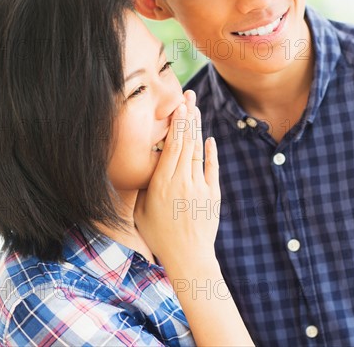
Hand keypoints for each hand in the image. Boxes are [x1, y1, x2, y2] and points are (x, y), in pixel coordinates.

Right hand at [134, 90, 219, 268]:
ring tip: (196, 109)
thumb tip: (139, 165)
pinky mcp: (213, 194)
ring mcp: (199, 187)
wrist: (189, 258)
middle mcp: (181, 181)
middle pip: (185, 142)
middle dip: (187, 116)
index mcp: (161, 183)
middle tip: (188, 96)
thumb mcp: (140, 212)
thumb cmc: (160, 237)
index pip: (171, 146)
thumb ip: (141, 187)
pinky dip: (211, 152)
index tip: (177, 106)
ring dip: (197, 128)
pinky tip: (209, 138)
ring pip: (198, 150)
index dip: (175, 123)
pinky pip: (212, 168)